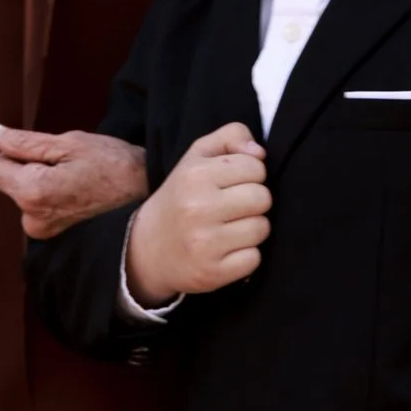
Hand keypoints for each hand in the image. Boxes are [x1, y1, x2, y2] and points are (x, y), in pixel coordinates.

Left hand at [0, 123, 148, 238]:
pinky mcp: (56, 240)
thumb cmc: (116, 167)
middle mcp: (31, 220)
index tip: (46, 154)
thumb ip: (23, 141)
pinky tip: (81, 197)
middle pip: (10, 184)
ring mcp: (44, 235)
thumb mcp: (70, 143)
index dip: (15, 154)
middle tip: (70, 167)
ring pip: (27, 196)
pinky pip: (41, 211)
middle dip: (31, 170)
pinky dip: (54, 201)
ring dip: (44, 186)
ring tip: (80, 182)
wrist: (152, 202)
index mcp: (31, 193)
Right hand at [126, 123, 270, 302]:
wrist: (148, 248)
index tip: (232, 185)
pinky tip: (226, 250)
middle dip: (253, 202)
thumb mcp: (197, 157)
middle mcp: (198, 207)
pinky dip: (246, 256)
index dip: (250, 176)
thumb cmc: (182, 197)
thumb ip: (231, 137)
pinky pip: (254, 259)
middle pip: (263, 198)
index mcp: (195, 175)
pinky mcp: (212, 272)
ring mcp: (205, 243)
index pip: (256, 168)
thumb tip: (260, 153)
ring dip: (252, 229)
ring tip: (229, 229)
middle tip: (233, 208)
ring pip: (262, 228)